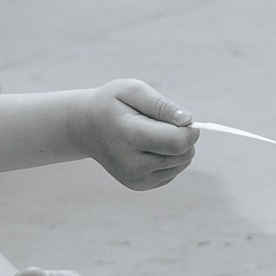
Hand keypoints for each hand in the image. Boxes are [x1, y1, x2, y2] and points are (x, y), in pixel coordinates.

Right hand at [79, 77, 198, 190]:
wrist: (86, 128)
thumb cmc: (111, 104)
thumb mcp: (132, 91)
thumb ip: (161, 105)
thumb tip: (188, 121)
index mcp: (130, 137)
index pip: (177, 142)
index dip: (190, 130)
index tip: (184, 119)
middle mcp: (132, 164)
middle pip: (183, 154)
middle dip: (184, 137)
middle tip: (163, 124)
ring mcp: (135, 178)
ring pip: (181, 164)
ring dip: (178, 148)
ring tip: (154, 134)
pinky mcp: (140, 185)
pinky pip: (173, 172)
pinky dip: (170, 158)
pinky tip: (150, 147)